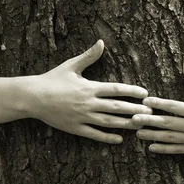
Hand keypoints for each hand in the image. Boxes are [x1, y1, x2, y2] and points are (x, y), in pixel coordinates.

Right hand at [28, 40, 151, 143]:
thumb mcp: (71, 66)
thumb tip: (101, 43)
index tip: (144, 94)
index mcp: (89, 87)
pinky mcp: (76, 128)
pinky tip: (120, 139)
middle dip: (135, 110)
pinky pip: (95, 135)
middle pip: (117, 108)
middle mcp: (88, 103)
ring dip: (126, 124)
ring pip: (109, 123)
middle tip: (150, 112)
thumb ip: (89, 56)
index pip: (116, 90)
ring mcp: (82, 117)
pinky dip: (108, 138)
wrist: (33, 97)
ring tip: (140, 125)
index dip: (132, 92)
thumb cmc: (52, 80)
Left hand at [132, 59, 183, 153]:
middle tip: (133, 119)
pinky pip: (177, 149)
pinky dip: (164, 149)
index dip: (158, 104)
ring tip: (138, 133)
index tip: (144, 101)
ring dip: (153, 135)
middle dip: (149, 121)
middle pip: (167, 123)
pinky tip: (152, 147)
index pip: (173, 106)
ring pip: (169, 138)